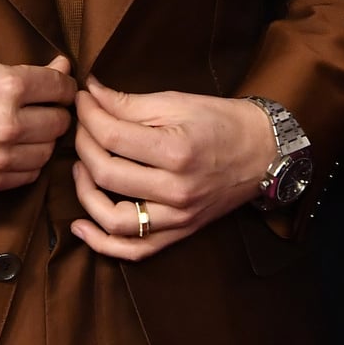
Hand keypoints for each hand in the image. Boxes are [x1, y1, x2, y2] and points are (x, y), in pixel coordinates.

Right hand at [0, 55, 75, 192]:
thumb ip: (25, 72)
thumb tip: (62, 67)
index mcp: (6, 87)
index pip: (60, 87)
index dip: (64, 85)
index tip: (60, 87)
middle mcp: (8, 124)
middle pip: (60, 122)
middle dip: (55, 112)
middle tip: (42, 107)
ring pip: (48, 151)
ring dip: (43, 140)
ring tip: (27, 129)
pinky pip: (30, 175)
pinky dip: (29, 162)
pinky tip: (14, 149)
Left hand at [68, 77, 274, 260]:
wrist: (263, 152)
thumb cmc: (221, 122)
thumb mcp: (177, 102)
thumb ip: (129, 103)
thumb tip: (90, 94)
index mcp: (176, 151)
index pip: (112, 136)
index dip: (88, 115)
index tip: (82, 99)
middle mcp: (176, 190)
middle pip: (107, 174)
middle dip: (83, 145)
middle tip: (81, 126)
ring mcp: (178, 217)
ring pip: (115, 219)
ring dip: (86, 193)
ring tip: (81, 168)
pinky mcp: (180, 232)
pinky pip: (136, 250)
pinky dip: (104, 243)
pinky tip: (81, 226)